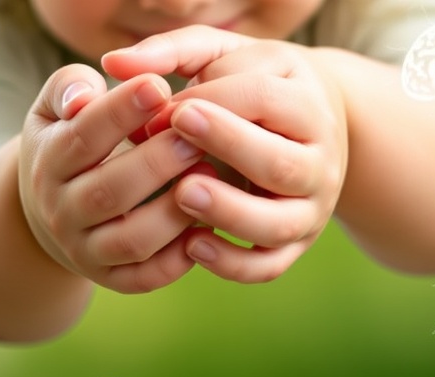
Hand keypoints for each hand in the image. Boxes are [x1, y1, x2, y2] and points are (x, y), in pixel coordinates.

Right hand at [18, 64, 207, 292]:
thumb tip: (83, 98)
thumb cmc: (71, 139)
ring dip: (174, 212)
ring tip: (210, 175)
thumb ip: (69, 86)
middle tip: (197, 136)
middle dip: (157, 163)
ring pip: (132, 240)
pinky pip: (147, 277)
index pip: (82, 137)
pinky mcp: (111, 279)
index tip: (159, 86)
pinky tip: (208, 222)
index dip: (120, 112)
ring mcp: (85, 250)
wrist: (54, 207)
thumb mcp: (57, 107)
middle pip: (109, 192)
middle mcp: (61, 210)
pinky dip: (179, 257)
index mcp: (48, 161)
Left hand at [103, 26, 348, 282]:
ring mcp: (311, 210)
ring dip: (229, 212)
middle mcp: (320, 162)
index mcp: (308, 105)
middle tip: (177, 133)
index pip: (263, 100)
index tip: (170, 107)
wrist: (307, 134)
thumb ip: (174, 52)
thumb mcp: (225, 59)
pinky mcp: (293, 247)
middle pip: (279, 163)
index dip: (214, 101)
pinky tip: (191, 245)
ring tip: (183, 194)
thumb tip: (114, 62)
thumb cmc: (252, 90)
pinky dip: (233, 263)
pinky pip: (268, 266)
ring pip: (278, 223)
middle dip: (228, 148)